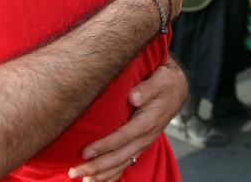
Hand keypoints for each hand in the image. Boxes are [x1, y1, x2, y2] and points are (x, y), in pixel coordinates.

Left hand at [68, 57, 187, 180]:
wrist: (176, 89)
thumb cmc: (165, 82)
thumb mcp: (161, 79)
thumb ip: (147, 88)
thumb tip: (134, 97)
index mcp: (148, 121)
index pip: (123, 136)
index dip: (104, 146)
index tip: (85, 152)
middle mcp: (145, 137)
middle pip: (119, 156)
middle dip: (97, 166)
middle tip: (75, 171)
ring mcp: (142, 143)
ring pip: (122, 163)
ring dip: (102, 174)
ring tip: (83, 180)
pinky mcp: (139, 144)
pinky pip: (125, 163)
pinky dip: (112, 174)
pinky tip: (98, 180)